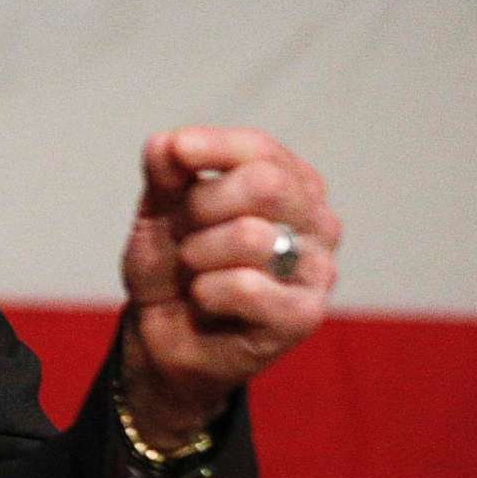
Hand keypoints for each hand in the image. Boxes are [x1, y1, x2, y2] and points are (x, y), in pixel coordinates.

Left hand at [119, 126, 341, 447]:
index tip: (175, 152)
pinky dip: (207, 293)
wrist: (159, 334)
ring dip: (198, 254)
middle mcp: (316, 220)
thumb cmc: (172, 264)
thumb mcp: (158, 208)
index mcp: (290, 182)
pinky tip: (207, 301)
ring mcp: (318, 269)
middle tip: (184, 235)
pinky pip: (246, 287)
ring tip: (196, 272)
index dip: (211, 147)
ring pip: (252, 236)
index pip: (260, 149)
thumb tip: (170, 143)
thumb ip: (166, 170)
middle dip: (201, 207)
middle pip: (265, 184)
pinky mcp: (304, 315)